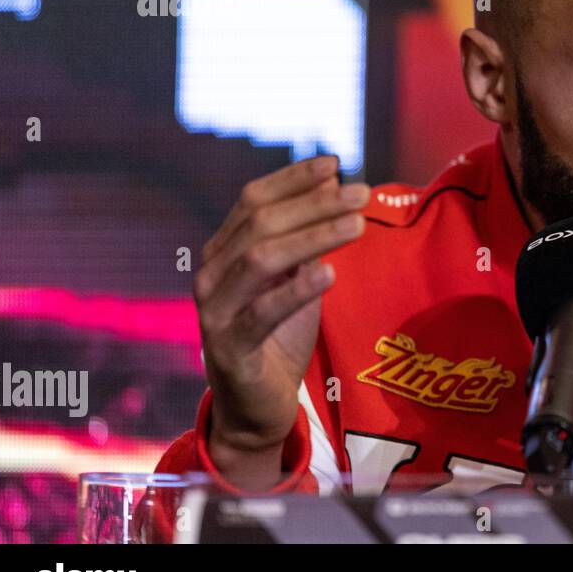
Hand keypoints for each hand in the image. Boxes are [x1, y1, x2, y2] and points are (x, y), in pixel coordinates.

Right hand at [194, 154, 370, 486]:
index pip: (253, 201)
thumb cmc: (279, 336)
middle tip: (361, 194)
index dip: (292, 180)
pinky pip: (262, 313)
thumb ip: (307, 236)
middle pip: (261, 224)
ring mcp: (214, 313)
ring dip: (313, 237)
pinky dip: (296, 290)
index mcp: (223, 252)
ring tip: (357, 225)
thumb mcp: (296, 279)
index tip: (335, 164)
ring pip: (261, 260)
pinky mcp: (228, 350)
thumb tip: (334, 180)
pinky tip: (329, 273)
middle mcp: (211, 275)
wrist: (257, 407)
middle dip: (315, 205)